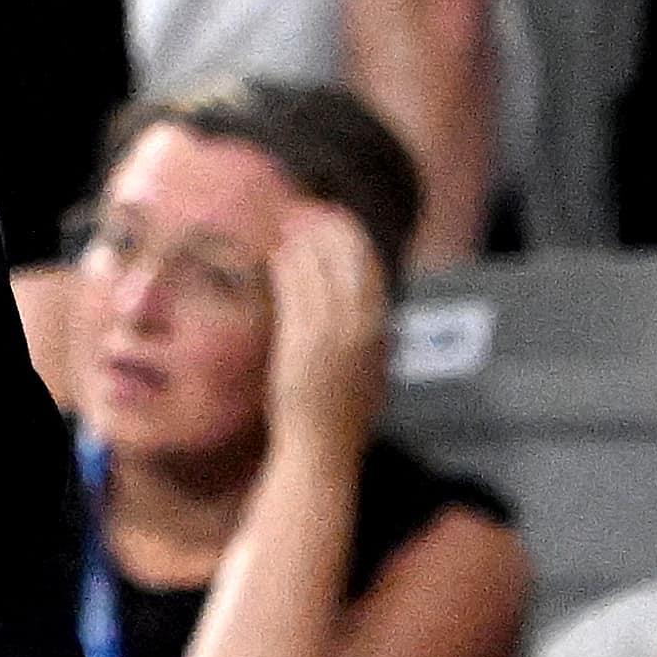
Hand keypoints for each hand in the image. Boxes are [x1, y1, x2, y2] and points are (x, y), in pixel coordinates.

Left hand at [260, 202, 386, 458]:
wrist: (321, 450)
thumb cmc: (338, 412)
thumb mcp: (365, 367)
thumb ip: (364, 333)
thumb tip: (360, 300)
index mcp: (379, 335)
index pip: (373, 270)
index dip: (353, 237)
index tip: (336, 213)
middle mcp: (360, 333)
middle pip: (349, 262)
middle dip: (327, 228)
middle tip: (306, 205)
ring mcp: (332, 339)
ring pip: (321, 274)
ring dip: (304, 241)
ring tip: (287, 221)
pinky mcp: (303, 347)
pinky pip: (296, 296)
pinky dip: (288, 269)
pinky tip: (277, 253)